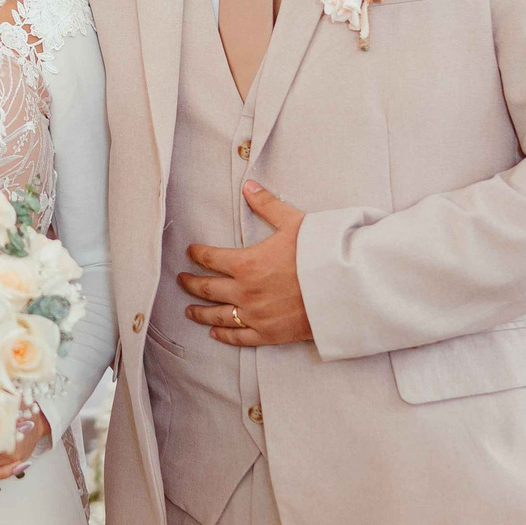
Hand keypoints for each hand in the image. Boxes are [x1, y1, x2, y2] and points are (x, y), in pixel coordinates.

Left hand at [179, 181, 313, 347]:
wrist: (344, 289)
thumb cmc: (320, 254)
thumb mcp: (294, 223)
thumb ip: (267, 205)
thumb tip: (249, 186)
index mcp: (246, 264)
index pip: (210, 258)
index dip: (197, 254)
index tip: (191, 252)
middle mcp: (244, 292)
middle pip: (207, 288)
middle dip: (190, 283)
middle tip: (181, 281)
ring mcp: (255, 316)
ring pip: (218, 316)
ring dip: (200, 312)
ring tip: (189, 310)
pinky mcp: (268, 334)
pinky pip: (239, 338)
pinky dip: (224, 336)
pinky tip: (215, 333)